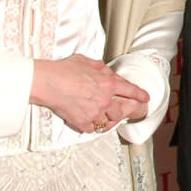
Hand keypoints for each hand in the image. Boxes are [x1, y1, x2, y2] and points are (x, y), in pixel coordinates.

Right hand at [31, 55, 148, 133]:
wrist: (46, 82)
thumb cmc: (62, 70)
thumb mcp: (85, 62)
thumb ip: (99, 67)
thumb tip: (104, 70)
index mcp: (107, 83)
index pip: (131, 90)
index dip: (140, 95)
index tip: (144, 98)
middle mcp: (104, 100)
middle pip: (122, 111)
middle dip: (122, 110)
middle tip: (119, 109)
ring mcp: (94, 113)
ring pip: (107, 122)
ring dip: (104, 118)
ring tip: (98, 114)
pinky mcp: (82, 123)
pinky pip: (92, 129)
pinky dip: (90, 125)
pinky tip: (86, 120)